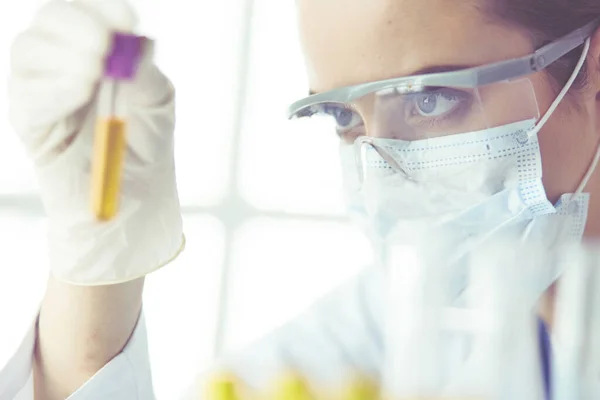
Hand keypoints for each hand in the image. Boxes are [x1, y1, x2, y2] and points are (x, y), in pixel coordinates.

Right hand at [9, 0, 183, 284]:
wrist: (136, 196)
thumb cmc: (147, 144)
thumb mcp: (156, 103)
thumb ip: (145, 73)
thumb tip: (137, 42)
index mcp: (95, 48)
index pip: (85, 9)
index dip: (102, 7)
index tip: (128, 20)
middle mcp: (62, 62)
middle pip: (51, 20)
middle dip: (80, 24)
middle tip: (105, 45)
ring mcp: (41, 89)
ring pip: (29, 49)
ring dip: (63, 54)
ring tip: (94, 72)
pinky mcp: (30, 122)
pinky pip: (26, 95)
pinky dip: (53, 88)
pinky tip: (80, 90)